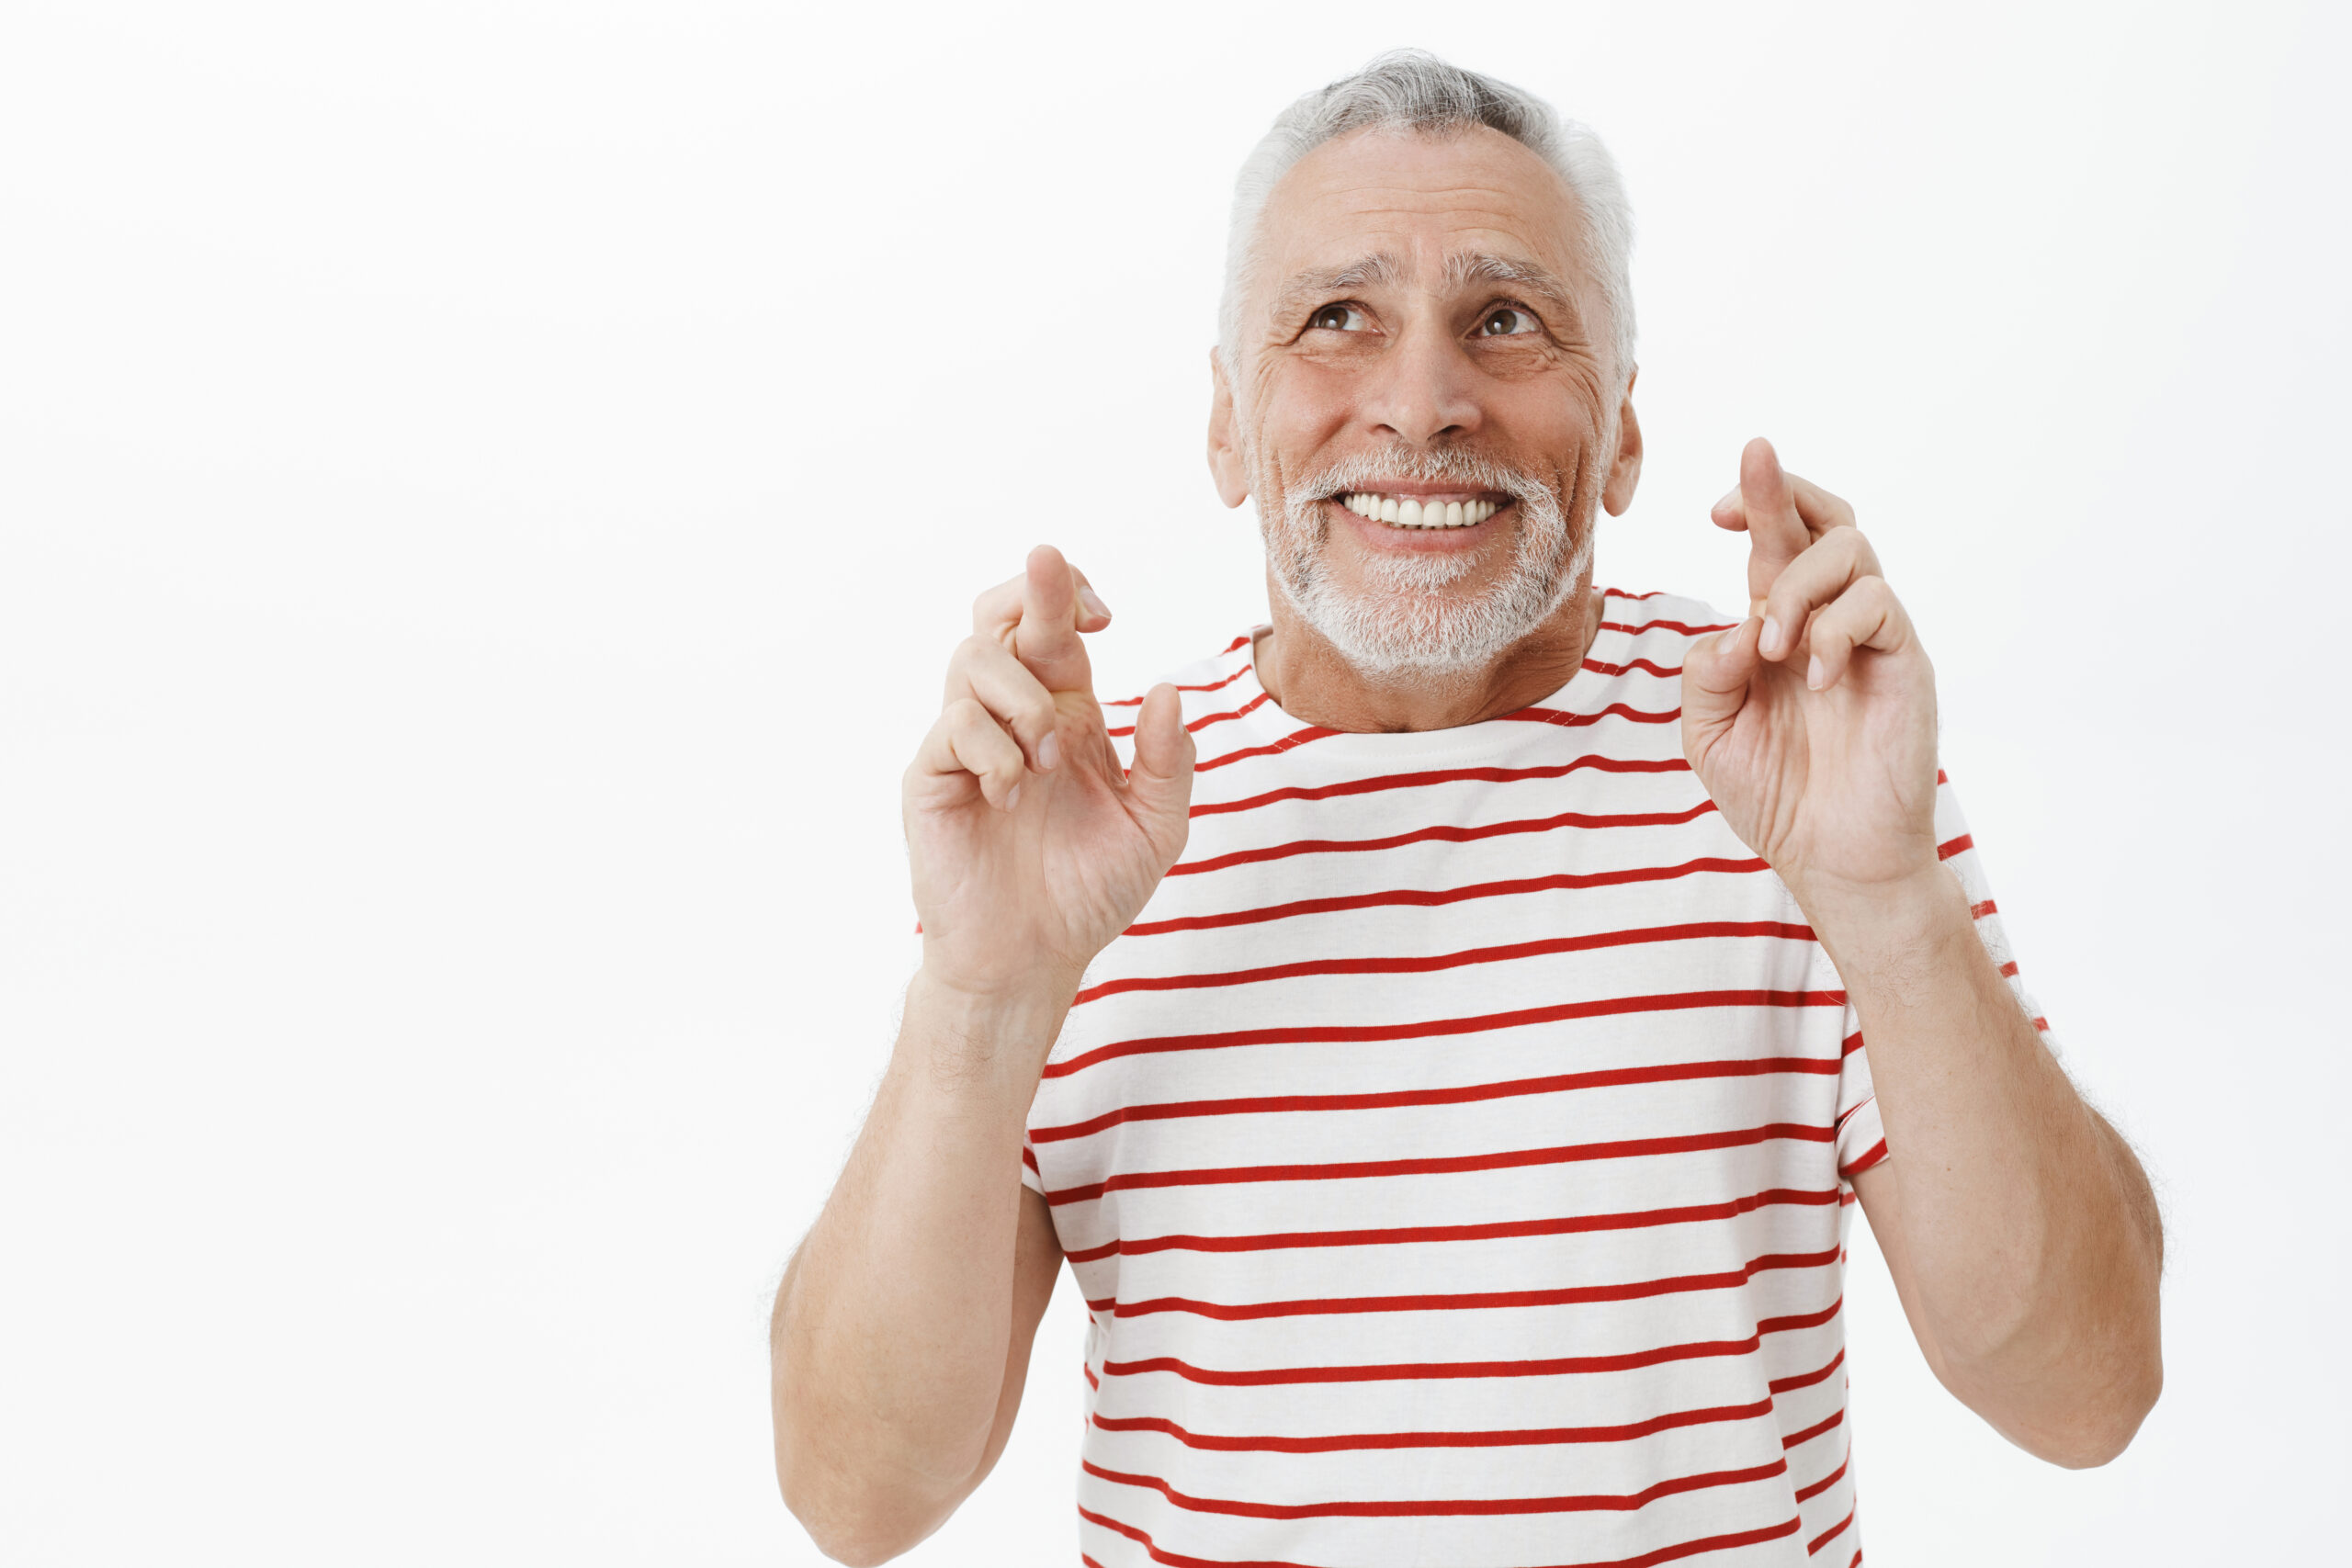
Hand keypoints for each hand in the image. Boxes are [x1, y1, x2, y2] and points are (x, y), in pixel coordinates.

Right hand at [904, 545, 1194, 1006]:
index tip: (1103, 610)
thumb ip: (1168, 762)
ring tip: (1046, 761)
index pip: (1055, 625)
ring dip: (1022, 698)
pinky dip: (992, 750)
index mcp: (1064, 712)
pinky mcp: (932, 777)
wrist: (1032, 960)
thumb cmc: (1088, 893)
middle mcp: (1011, 715)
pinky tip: (1010, 795)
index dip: (1069, 594)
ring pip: (972, 660)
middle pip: (997, 616)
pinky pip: (952, 726)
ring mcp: (966, 743)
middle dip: (1031, 592)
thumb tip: (1168, 688)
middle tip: (1073, 605)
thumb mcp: (1154, 829)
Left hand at [1680, 439, 1940, 912]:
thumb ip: (1706, 674)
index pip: (1774, 543)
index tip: (1714, 509)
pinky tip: (1813, 676)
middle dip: (1780, 492)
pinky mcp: (1906, 662)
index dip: (1753, 506)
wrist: (1834, 859)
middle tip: (1736, 497)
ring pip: (1850, 549)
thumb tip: (1735, 626)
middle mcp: (1829, 620)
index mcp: (1780, 628)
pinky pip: (1879, 605)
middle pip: (1825, 520)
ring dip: (1795, 585)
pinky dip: (1834, 628)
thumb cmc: (1778, 796)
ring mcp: (1872, 638)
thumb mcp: (1711, 734)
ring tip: (1771, 647)